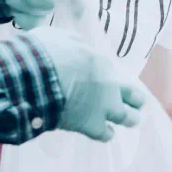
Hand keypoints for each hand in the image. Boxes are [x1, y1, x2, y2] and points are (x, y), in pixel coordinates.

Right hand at [30, 27, 145, 140]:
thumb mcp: (60, 37)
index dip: (115, 79)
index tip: (114, 83)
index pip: (116, 72)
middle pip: (133, 96)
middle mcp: (109, 85)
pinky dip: (106, 133)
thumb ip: (74, 43)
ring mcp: (103, 107)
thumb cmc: (43, 54)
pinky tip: (106, 133)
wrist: (32, 79)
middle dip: (136, 100)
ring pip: (128, 117)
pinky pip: (105, 134)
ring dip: (130, 118)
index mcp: (101, 62)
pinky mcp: (91, 125)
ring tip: (132, 120)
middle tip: (139, 104)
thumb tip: (78, 46)